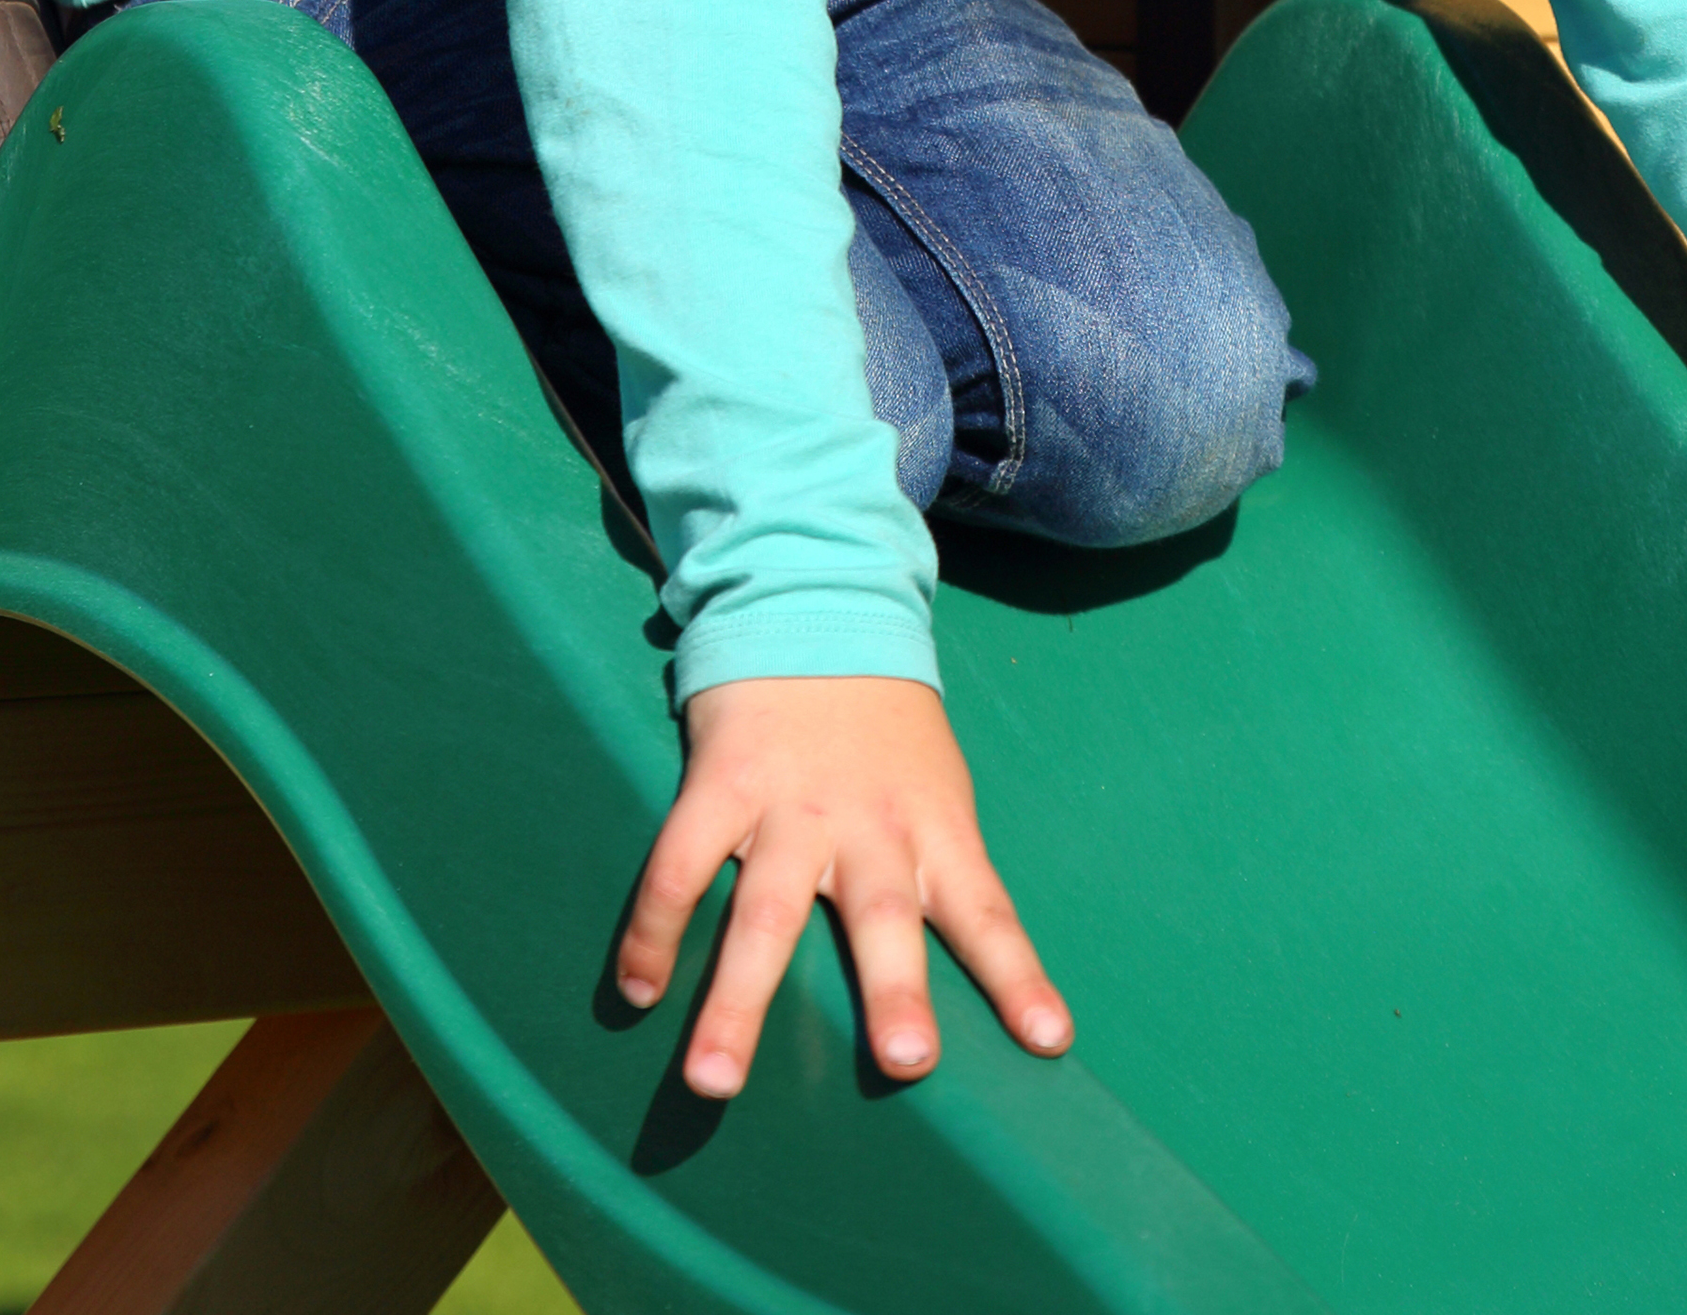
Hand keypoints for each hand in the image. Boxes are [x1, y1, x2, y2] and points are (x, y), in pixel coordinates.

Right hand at [616, 675, 1072, 1097]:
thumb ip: (937, 867)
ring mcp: (789, 805)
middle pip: (884, 916)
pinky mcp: (720, 783)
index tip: (1048, 1041)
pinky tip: (638, 991)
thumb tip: (963, 966)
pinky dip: (653, 930)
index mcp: (932, 825)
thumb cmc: (885, 726)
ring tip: (713, 1081)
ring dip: (738, 1000)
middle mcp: (868, 823)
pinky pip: (680, 867)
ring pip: (766, 912)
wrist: (815, 604)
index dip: (1016, 977)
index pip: (985, 909)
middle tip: (906, 1062)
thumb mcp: (935, 787)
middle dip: (894, 990)